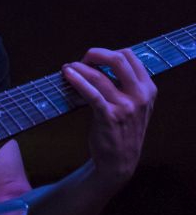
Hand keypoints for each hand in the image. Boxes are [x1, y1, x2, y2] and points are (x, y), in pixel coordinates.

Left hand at [62, 48, 156, 188]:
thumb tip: (99, 61)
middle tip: (81, 60)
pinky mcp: (109, 117)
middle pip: (118, 59)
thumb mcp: (135, 105)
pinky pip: (92, 93)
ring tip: (68, 68)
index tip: (94, 59)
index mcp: (148, 89)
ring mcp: (126, 107)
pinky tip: (67, 75)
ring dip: (80, 68)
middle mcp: (140, 96)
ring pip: (100, 76)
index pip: (129, 56)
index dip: (108, 52)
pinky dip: (77, 81)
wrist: (119, 162)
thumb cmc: (122, 128)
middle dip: (95, 54)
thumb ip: (127, 83)